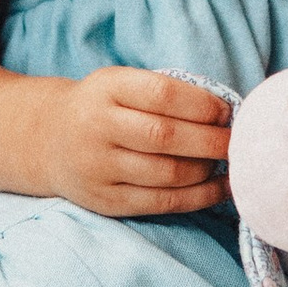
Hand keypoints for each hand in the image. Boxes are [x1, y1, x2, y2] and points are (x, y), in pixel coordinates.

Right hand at [42, 68, 229, 218]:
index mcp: (106, 88)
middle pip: (166, 136)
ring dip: (207, 169)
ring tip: (225, 162)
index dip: (202, 105)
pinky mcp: (106, 201)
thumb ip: (164, 92)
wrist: (49, 139)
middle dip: (212, 141)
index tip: (226, 112)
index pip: (162, 94)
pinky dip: (199, 197)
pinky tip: (221, 187)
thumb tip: (225, 115)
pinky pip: (162, 203)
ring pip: (167, 173)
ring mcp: (99, 167)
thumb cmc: (103, 107)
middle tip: (238, 142)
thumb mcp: (121, 83)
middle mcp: (97, 127)